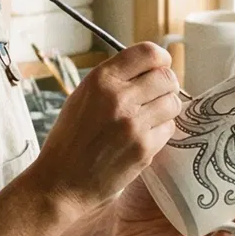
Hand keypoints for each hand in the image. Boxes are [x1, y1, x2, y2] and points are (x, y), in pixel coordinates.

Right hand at [29, 43, 181, 215]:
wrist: (61, 182)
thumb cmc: (70, 139)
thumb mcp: (82, 96)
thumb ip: (115, 79)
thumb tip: (151, 68)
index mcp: (101, 80)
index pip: (148, 53)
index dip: (160, 59)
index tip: (160, 67)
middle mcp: (119, 98)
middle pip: (167, 77)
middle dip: (166, 86)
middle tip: (156, 96)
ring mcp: (133, 124)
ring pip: (173, 103)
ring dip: (166, 109)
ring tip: (148, 118)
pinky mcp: (144, 148)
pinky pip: (169, 129)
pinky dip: (160, 132)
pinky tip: (142, 137)